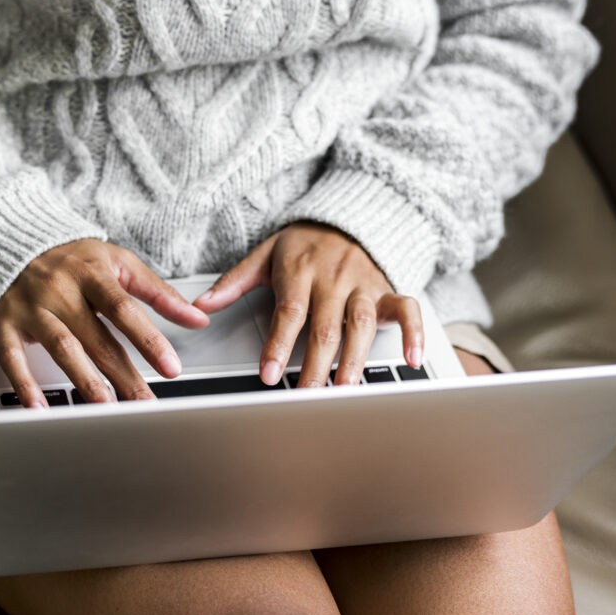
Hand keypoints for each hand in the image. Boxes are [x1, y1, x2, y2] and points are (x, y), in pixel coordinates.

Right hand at [0, 239, 209, 407]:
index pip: (125, 309)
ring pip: (62, 348)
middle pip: (98, 338)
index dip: (149, 340)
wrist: (10, 242)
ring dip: (85, 381)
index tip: (171, 368)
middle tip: (145, 404)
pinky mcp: (3, 323)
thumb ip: (158, 293)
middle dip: (124, 375)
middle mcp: (60, 289)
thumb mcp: (119, 263)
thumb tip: (198, 318)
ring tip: (106, 408)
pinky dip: (25, 384)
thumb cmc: (73, 258)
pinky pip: (13, 357)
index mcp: (92, 273)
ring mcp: (30, 307)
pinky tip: (40, 407)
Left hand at [192, 221, 423, 387]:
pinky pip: (408, 309)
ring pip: (361, 325)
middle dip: (316, 366)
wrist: (344, 217)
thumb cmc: (302, 245)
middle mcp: (334, 279)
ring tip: (344, 390)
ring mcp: (363, 285)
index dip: (280, 345)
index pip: (290, 312)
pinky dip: (414, 333)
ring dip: (354, 360)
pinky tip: (411, 360)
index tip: (269, 374)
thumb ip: (234, 282)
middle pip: (326, 327)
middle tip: (307, 397)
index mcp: (300, 271)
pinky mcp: (387, 290)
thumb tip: (201, 305)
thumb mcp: (264, 255)